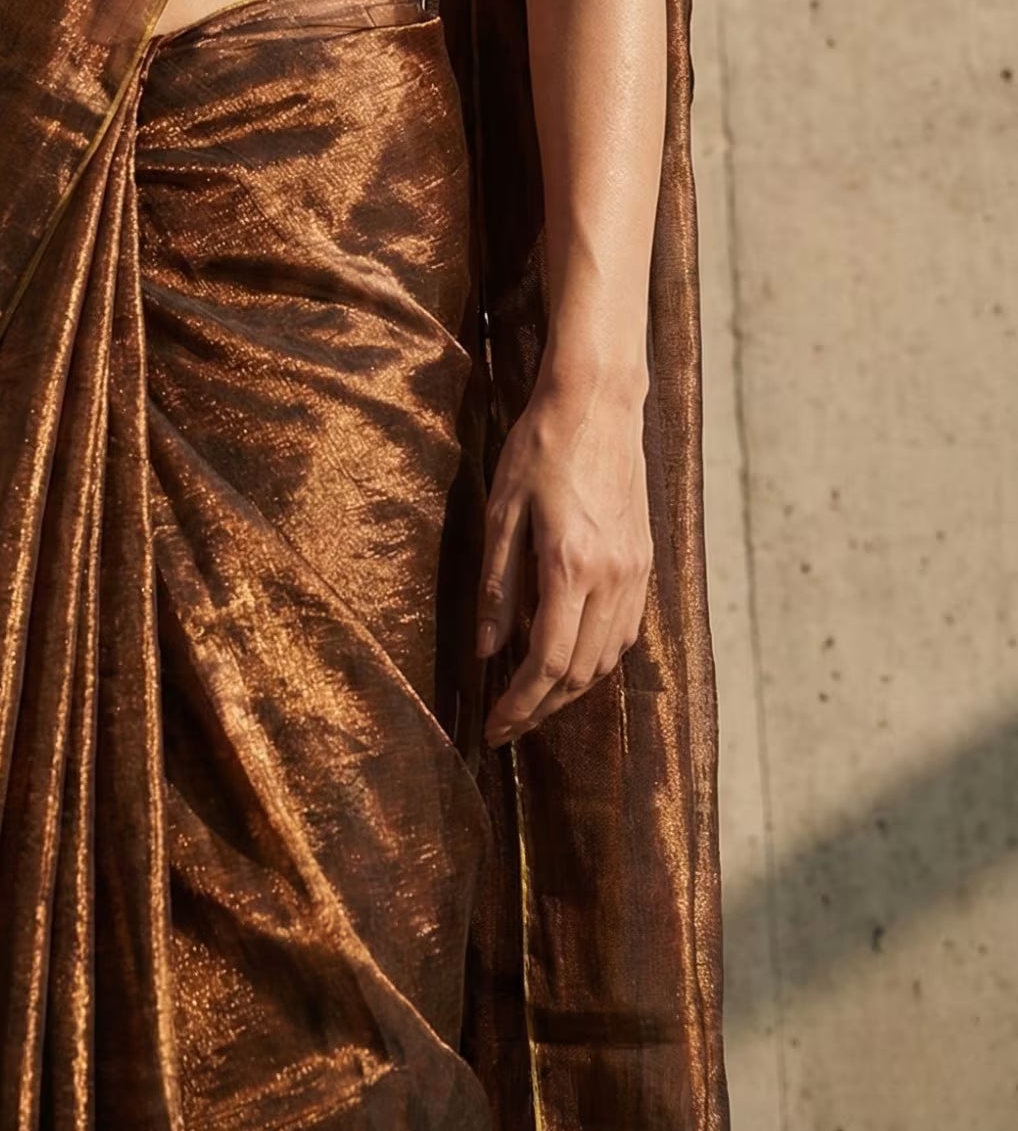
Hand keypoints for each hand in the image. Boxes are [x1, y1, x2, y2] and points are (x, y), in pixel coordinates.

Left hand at [475, 373, 652, 747]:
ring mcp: (634, 571)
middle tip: (507, 726)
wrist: (598, 401)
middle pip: (579, 673)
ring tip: (533, 699)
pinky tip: (571, 658)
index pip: (545, 662)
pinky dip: (597, 658)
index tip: (493, 729)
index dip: (518, 705)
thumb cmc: (541, 446)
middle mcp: (611, 578)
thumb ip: (496, 584)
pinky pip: (626, 631)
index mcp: (570, 566)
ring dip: (570, 689)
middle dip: (541, 708)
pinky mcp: (644, 560)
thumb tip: (486, 650)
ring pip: (607, 658)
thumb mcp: (501, 509)